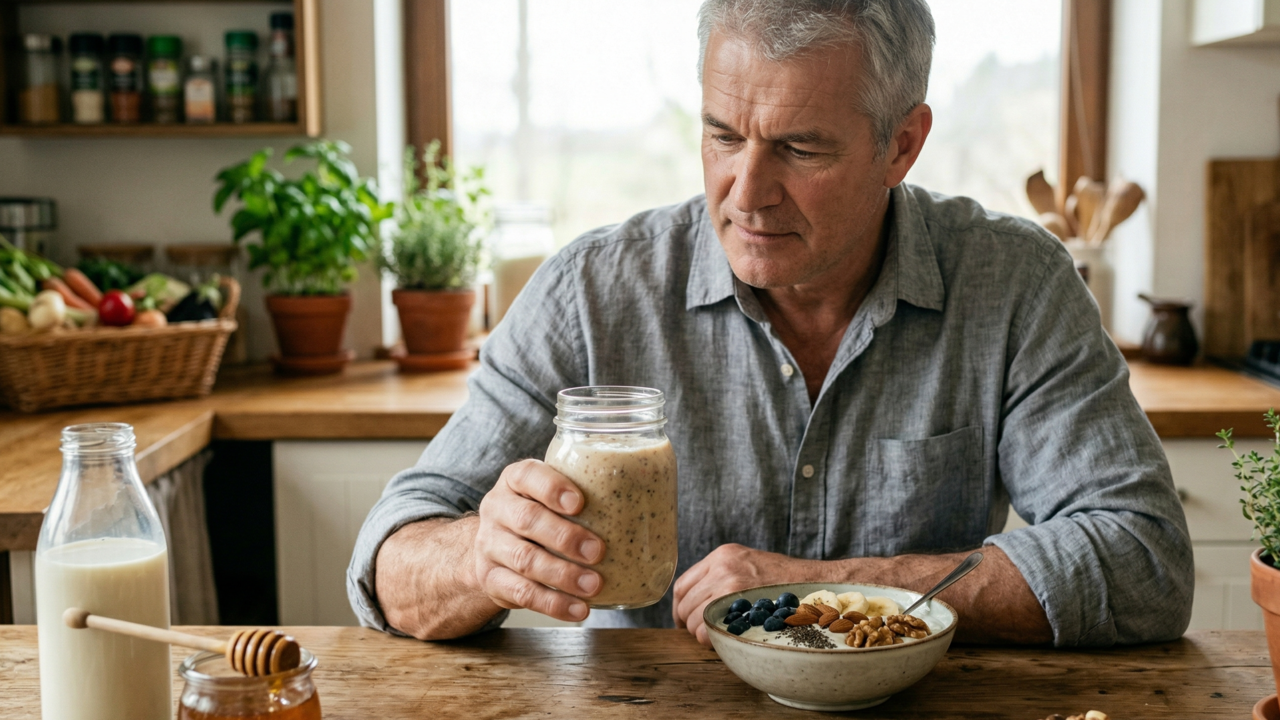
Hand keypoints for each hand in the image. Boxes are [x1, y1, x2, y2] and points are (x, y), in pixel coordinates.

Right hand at [473, 459, 605, 621]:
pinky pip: (522, 593)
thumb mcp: (548, 498)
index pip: (527, 475)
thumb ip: (583, 495)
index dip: (552, 488)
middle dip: (565, 537)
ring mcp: (490, 545)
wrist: (491, 549)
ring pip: (525, 559)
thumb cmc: (538, 517)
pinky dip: (553, 604)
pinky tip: (578, 609)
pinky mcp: (491, 579)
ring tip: (594, 585)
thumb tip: (650, 502)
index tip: (579, 502)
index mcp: (515, 481)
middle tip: (598, 551)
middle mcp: (498, 509)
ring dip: (563, 574)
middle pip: (527, 520)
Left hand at [672, 543, 816, 645]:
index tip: (683, 618)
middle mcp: (722, 566)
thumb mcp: (749, 565)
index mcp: (722, 555)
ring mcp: (730, 583)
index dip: (679, 606)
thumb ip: (723, 577)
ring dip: (699, 632)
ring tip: (714, 636)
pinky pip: (709, 627)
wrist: (815, 584)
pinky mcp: (740, 605)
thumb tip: (700, 601)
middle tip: (699, 632)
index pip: (683, 583)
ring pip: (694, 616)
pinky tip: (721, 640)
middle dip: (688, 622)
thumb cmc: (784, 581)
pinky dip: (710, 638)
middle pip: (685, 601)